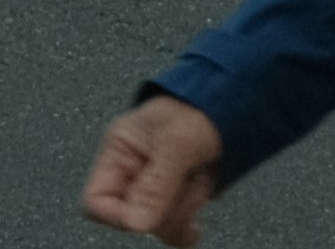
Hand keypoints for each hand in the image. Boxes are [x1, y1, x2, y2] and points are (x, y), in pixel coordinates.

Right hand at [83, 98, 227, 239]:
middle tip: (183, 186)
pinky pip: (174, 230)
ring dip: (180, 212)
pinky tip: (197, 222)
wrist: (237, 104)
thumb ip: (156, 183)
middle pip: (129, 218)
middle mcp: (134, 172)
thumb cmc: (202, 107)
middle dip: (161, 209)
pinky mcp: (177, 199)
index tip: (143, 214)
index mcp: (120, 150)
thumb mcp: (177, 141)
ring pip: (155, 227)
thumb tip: (136, 224)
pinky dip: (187, 229)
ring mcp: (156, 188)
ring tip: (197, 182)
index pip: (97, 199)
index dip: (116, 214)